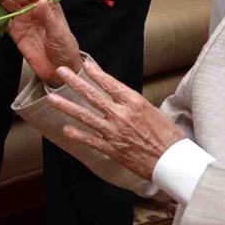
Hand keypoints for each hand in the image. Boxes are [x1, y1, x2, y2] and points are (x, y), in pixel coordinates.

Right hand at [0, 0, 82, 84]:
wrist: (59, 70)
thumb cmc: (65, 49)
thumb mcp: (59, 33)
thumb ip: (48, 17)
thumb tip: (39, 1)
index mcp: (47, 4)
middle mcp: (33, 8)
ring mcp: (23, 18)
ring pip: (6, 1)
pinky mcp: (15, 31)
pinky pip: (1, 19)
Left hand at [48, 59, 185, 180]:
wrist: (172, 161)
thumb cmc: (167, 135)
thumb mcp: (151, 110)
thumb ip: (131, 102)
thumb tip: (116, 94)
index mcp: (134, 102)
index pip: (110, 83)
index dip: (95, 72)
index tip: (85, 64)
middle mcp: (121, 115)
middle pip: (92, 95)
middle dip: (74, 82)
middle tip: (60, 72)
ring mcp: (114, 132)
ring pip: (85, 116)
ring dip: (67, 107)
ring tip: (52, 99)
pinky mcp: (111, 148)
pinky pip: (89, 139)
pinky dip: (76, 135)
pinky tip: (65, 129)